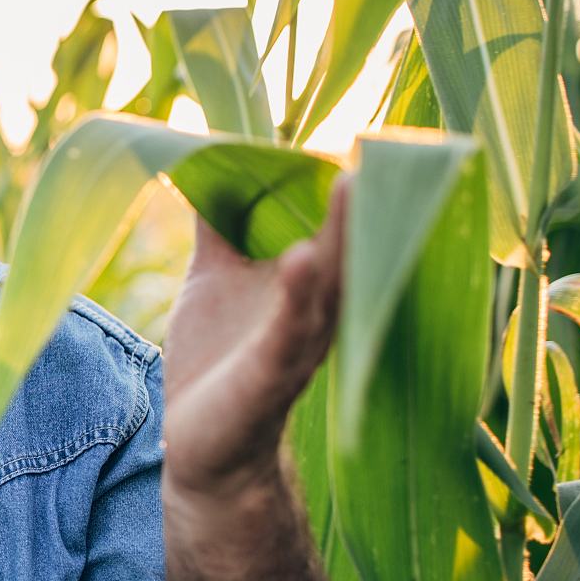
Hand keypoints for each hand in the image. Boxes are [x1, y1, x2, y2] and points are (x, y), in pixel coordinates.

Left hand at [162, 177, 346, 502]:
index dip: (350, 185)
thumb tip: (208, 162)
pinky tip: (302, 260)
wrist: (202, 445)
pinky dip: (298, 297)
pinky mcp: (270, 375)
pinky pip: (288, 333)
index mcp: (308, 282)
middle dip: (360, 205)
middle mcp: (316, 310)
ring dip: (341, 240)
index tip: (369, 135)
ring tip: (351, 187)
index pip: (338, 225)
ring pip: (328, 286)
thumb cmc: (215, 357)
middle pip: (347, 249)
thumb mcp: (215, 277)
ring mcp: (297, 343)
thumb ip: (219, 225)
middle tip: (377, 151)